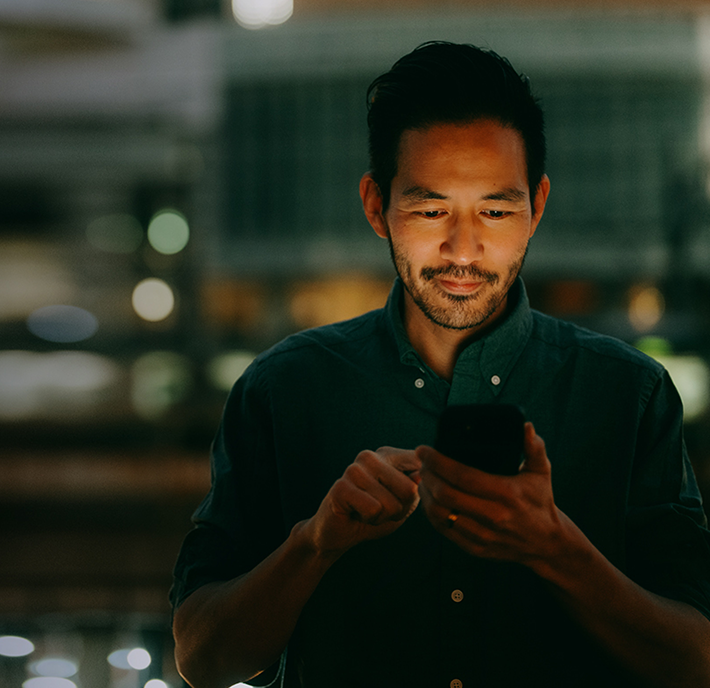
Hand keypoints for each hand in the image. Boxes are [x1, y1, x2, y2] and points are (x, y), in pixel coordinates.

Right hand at [302, 447, 420, 557]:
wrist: (339, 533)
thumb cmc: (375, 514)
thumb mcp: (404, 502)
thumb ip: (416, 487)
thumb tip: (420, 477)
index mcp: (388, 455)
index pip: (420, 463)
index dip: (421, 489)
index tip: (408, 498)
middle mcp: (370, 456)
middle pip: (410, 490)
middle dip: (400, 509)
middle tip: (380, 508)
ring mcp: (354, 470)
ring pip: (391, 504)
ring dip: (383, 517)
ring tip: (367, 511)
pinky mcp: (341, 487)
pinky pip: (374, 510)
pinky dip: (370, 520)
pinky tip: (356, 514)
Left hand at [417, 423, 563, 566]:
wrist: (547, 544)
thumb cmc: (540, 501)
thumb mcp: (541, 472)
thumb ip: (534, 447)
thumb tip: (526, 426)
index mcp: (507, 494)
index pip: (462, 475)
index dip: (438, 461)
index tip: (424, 450)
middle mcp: (494, 517)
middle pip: (446, 494)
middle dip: (427, 474)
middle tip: (422, 462)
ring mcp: (483, 536)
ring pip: (440, 514)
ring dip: (425, 493)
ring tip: (423, 477)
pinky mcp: (475, 549)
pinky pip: (443, 529)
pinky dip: (430, 512)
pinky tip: (429, 498)